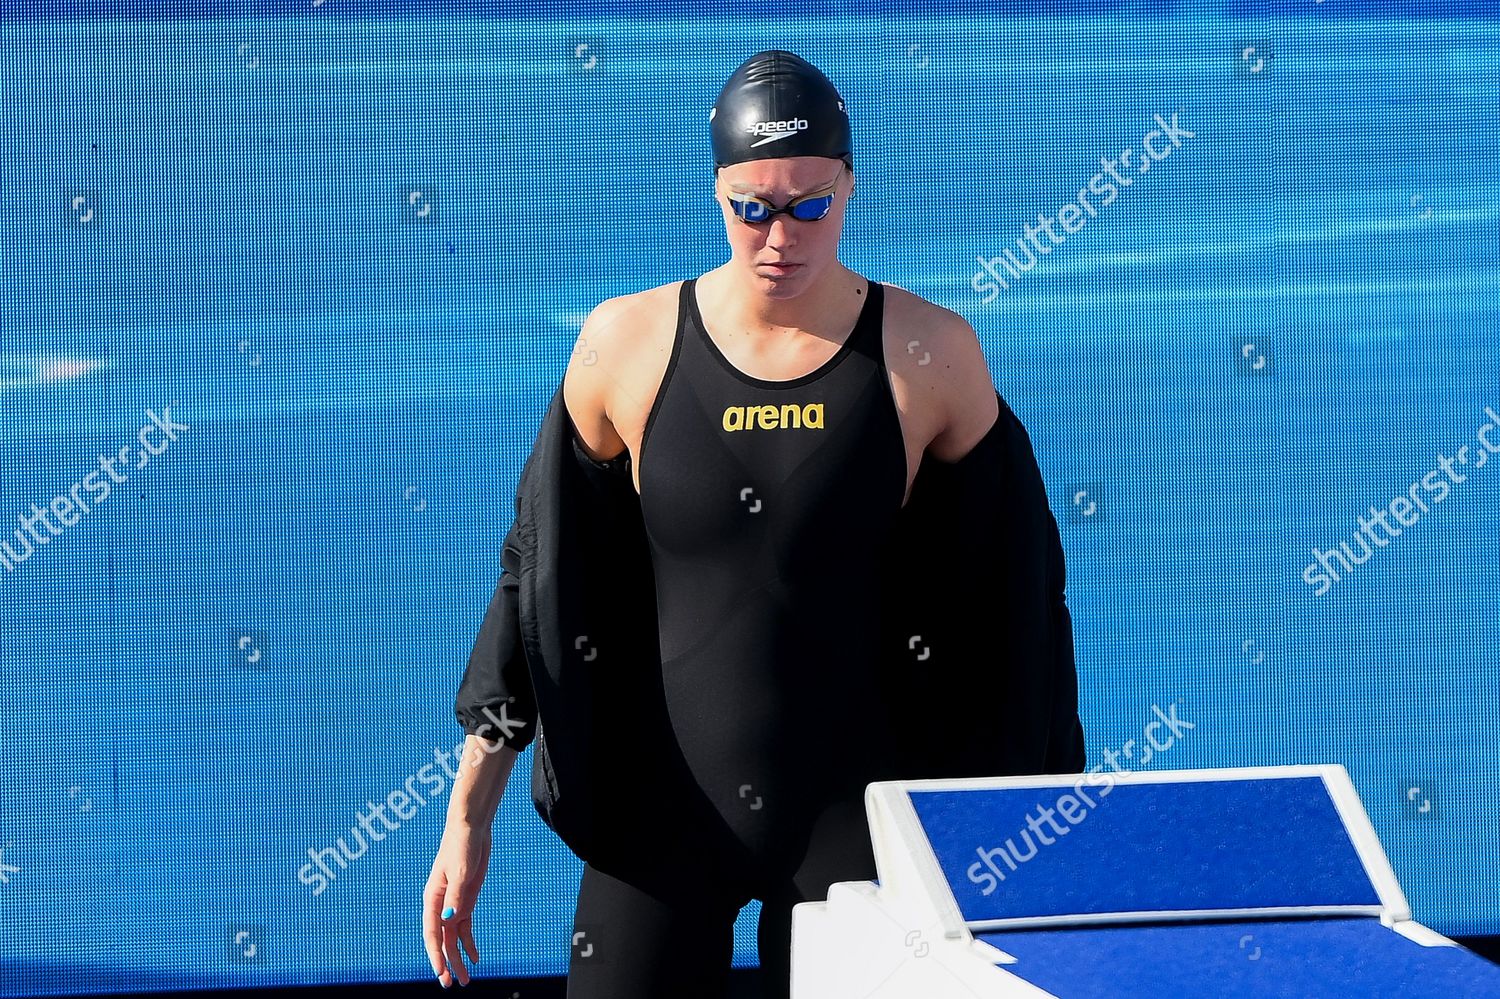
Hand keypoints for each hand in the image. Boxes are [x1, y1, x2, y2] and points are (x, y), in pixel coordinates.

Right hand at [423, 823, 491, 987]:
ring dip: (458, 958)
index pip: (432, 933)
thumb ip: (457, 896)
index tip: (441, 972)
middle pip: (441, 940)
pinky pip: (464, 928)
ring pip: (453, 937)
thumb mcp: (461, 870)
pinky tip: (475, 957)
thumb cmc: (462, 845)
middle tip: (450, 985)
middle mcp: (440, 904)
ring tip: (465, 979)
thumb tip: (450, 920)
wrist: (471, 828)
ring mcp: (453, 903)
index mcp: (433, 898)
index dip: (435, 954)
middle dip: (446, 963)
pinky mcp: (465, 900)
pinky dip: (469, 943)